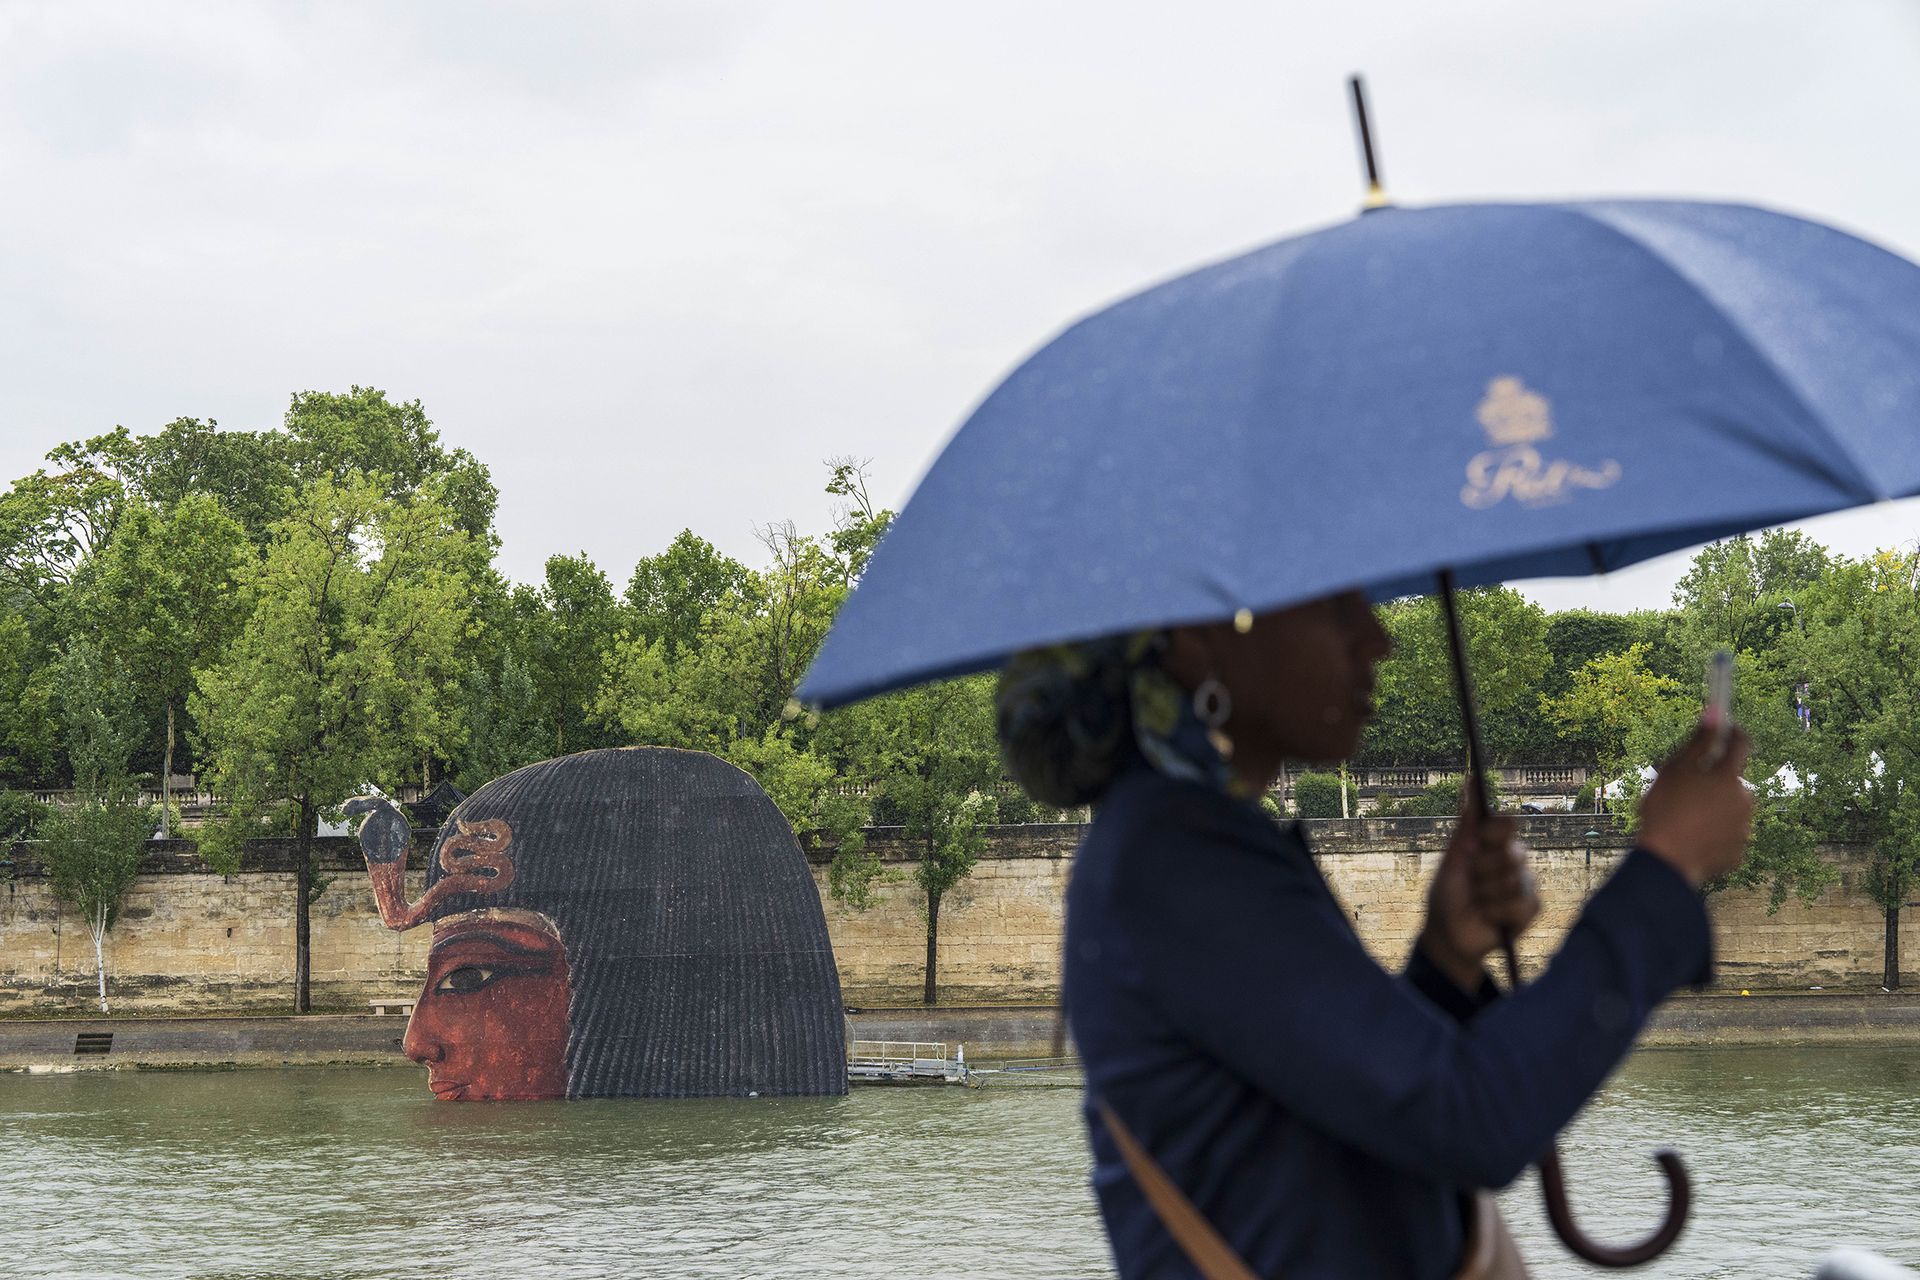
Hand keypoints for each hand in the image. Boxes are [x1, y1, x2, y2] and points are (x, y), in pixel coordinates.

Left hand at [1420, 802, 1541, 991]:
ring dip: (1488, 896)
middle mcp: (1512, 859)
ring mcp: (1524, 883)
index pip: (1507, 824)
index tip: (1480, 841)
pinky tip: (1491, 919)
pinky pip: (1526, 905)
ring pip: (1516, 881)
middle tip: (1470, 883)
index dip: (1496, 831)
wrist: (1449, 936)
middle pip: (1512, 852)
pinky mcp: (1531, 908)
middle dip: (1483, 871)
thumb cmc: (1447, 895)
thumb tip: (1470, 780)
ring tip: (1478, 904)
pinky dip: (1501, 914)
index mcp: (1491, 844)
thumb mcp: (1451, 860)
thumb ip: (1466, 826)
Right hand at [1638, 721, 1753, 887]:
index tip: (1721, 729)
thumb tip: (1716, 712)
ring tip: (1685, 817)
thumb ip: (1698, 741)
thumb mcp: (1675, 769)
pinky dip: (1713, 832)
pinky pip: (1727, 834)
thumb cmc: (1665, 810)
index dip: (1732, 732)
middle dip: (1715, 779)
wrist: (1667, 861)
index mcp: (1729, 777)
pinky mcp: (1738, 851)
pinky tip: (1691, 835)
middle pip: (1733, 779)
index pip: (1741, 743)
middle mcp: (1744, 799)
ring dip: (1714, 806)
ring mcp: (1743, 827)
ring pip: (1730, 807)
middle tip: (1686, 787)